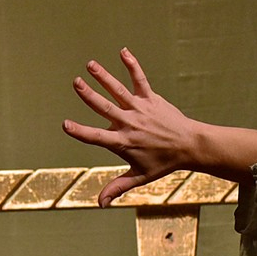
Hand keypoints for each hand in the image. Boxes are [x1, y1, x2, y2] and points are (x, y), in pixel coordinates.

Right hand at [63, 49, 206, 204]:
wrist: (190, 146)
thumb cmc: (163, 163)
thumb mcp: (139, 176)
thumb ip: (117, 187)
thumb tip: (99, 204)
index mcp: (123, 142)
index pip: (97, 137)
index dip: (80, 131)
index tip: (65, 124)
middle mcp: (129, 123)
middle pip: (105, 108)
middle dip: (89, 95)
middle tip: (75, 82)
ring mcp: (140, 109)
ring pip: (118, 90)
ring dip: (104, 76)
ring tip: (90, 65)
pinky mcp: (151, 98)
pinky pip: (140, 80)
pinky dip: (132, 65)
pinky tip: (123, 51)